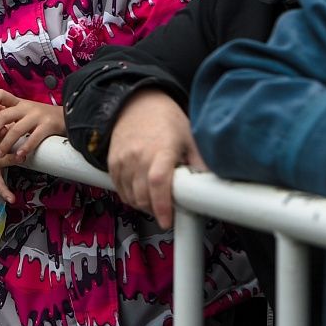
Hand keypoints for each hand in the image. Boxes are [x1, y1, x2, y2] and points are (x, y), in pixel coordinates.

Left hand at [0, 90, 63, 159]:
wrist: (72, 116)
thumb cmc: (45, 117)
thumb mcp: (27, 111)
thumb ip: (11, 113)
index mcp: (21, 102)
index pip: (1, 94)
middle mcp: (28, 107)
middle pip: (5, 114)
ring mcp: (38, 116)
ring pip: (17, 129)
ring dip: (6, 143)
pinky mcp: (49, 126)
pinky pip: (34, 138)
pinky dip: (25, 148)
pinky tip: (19, 156)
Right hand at [0, 127, 22, 203]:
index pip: (0, 125)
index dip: (8, 121)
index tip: (18, 117)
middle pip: (2, 140)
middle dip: (10, 137)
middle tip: (22, 132)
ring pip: (3, 160)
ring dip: (12, 158)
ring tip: (21, 157)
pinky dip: (5, 192)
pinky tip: (12, 199)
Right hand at [108, 89, 204, 228]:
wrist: (138, 104)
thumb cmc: (167, 122)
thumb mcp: (190, 137)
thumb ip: (199, 163)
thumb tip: (213, 185)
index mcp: (162, 149)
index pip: (158, 182)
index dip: (162, 205)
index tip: (167, 221)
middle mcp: (139, 154)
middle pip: (143, 195)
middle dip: (155, 210)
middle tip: (167, 211)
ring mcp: (123, 158)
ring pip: (130, 196)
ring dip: (143, 205)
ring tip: (155, 200)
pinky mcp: (112, 161)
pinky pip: (119, 189)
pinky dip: (130, 196)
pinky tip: (141, 192)